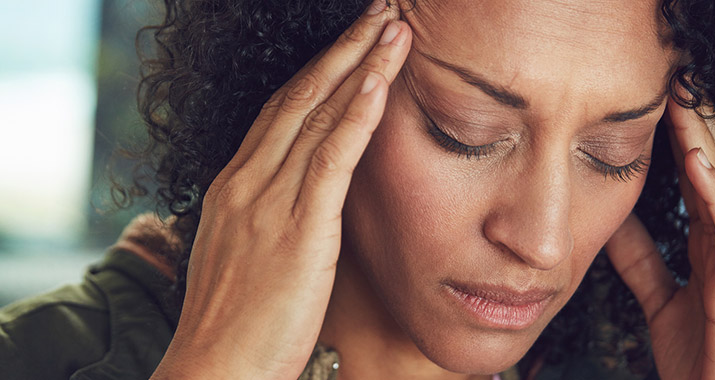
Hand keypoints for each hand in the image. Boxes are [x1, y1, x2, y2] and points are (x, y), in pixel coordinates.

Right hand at [150, 2, 410, 378]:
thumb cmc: (235, 325)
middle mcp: (246, 181)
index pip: (280, 111)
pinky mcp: (297, 229)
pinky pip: (331, 157)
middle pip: (299, 96)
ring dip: (359, 65)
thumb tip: (301, 202)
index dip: (318, 72)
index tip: (350, 45)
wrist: (213, 370)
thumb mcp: (247, 256)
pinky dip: (356, 113)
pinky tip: (380, 81)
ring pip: (317, 114)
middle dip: (342, 50)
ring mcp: (267, 201)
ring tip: (394, 28)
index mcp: (234, 186)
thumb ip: (270, 218)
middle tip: (379, 13)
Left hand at [605, 89, 714, 378]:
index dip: (680, 139)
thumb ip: (643, 261)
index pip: (697, 178)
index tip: (659, 101)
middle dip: (697, 125)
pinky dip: (714, 190)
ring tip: (686, 99)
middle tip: (678, 80)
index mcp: (712, 244)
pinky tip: (696, 159)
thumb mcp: (662, 298)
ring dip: (705, 140)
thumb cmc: (702, 357)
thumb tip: (612, 223)